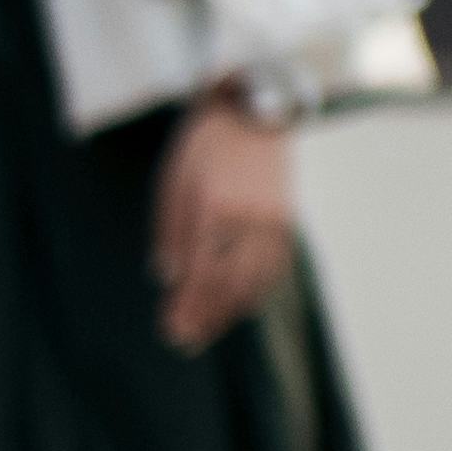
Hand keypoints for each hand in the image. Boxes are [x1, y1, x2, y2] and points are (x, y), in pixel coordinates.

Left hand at [152, 92, 297, 350]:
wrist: (254, 108)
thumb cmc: (204, 144)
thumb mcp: (173, 180)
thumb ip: (169, 231)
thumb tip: (164, 277)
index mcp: (211, 207)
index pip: (197, 272)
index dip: (185, 306)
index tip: (170, 330)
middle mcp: (245, 218)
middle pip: (226, 284)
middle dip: (204, 317)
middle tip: (184, 342)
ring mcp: (271, 220)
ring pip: (253, 280)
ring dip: (229, 312)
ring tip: (207, 331)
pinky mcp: (286, 219)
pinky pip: (274, 267)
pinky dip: (258, 291)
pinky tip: (242, 306)